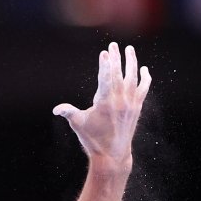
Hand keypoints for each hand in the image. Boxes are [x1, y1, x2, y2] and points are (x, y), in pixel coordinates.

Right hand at [53, 42, 150, 166]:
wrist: (112, 154)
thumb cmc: (93, 139)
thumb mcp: (78, 125)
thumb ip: (68, 113)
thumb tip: (56, 109)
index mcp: (105, 102)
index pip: (106, 78)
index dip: (105, 64)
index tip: (104, 52)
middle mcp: (120, 100)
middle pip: (119, 73)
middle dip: (116, 58)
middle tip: (113, 45)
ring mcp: (130, 103)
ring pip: (133, 78)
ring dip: (131, 62)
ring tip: (129, 50)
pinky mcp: (137, 108)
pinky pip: (143, 89)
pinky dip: (144, 78)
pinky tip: (144, 70)